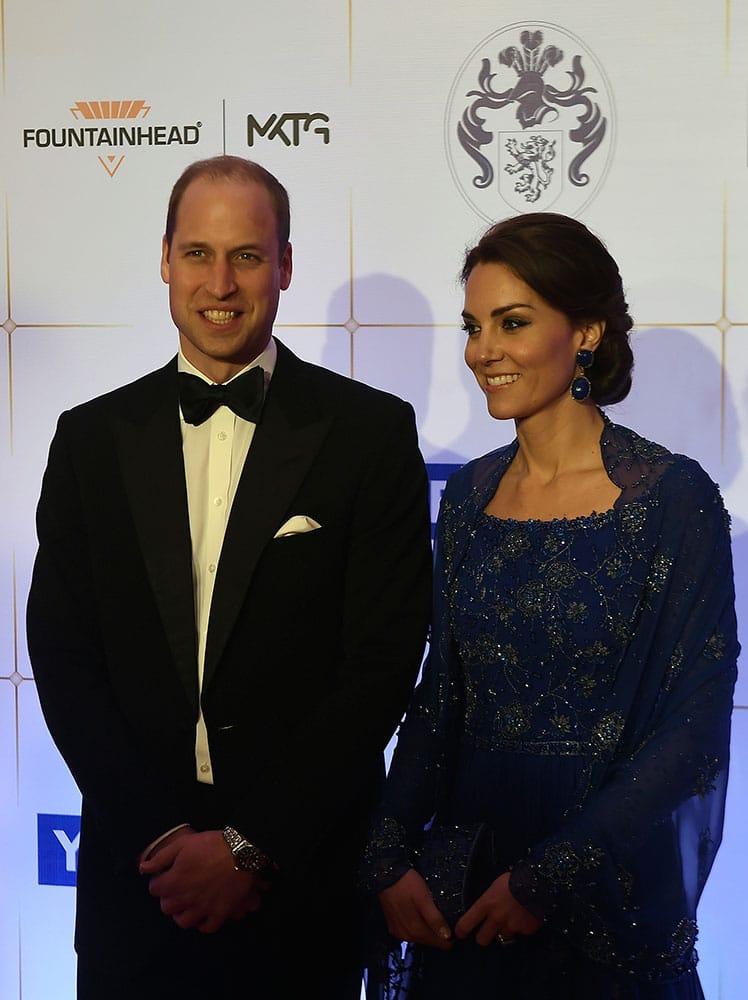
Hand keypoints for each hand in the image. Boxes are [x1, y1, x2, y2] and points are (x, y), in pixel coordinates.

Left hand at [139, 829, 265, 932]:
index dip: (159, 880)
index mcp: (174, 882)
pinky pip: (206, 928)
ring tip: (188, 902)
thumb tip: (143, 869)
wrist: (241, 851)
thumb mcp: (183, 844)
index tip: (167, 874)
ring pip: (183, 921)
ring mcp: (202, 909)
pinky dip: (203, 923)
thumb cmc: (211, 845)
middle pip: (167, 908)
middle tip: (178, 887)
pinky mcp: (219, 913)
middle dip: (169, 897)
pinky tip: (204, 912)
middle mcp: (185, 899)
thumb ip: (160, 858)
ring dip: (183, 913)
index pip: (154, 889)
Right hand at [378, 869, 452, 949]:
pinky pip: (411, 932)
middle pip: (431, 942)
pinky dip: (418, 926)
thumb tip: (447, 936)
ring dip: (429, 930)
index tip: (456, 926)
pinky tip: (420, 915)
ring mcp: (399, 932)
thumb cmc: (406, 884)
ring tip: (434, 914)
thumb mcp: (424, 898)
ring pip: (421, 937)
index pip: (441, 944)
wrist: (386, 875)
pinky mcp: (394, 926)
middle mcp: (407, 936)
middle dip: (440, 933)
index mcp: (416, 931)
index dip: (451, 937)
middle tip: (446, 917)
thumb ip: (435, 919)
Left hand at [455, 872, 541, 946]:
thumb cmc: (515, 879)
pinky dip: (520, 927)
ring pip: (502, 937)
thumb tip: (485, 909)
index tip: (460, 934)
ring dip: (505, 930)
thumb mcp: (496, 886)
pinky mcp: (525, 931)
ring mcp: (511, 926)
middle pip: (482, 939)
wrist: (541, 882)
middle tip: (487, 931)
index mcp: (486, 904)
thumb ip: (489, 900)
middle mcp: (496, 918)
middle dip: (483, 937)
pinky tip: (524, 915)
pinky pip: (519, 933)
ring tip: (512, 917)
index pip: (466, 923)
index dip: (461, 931)